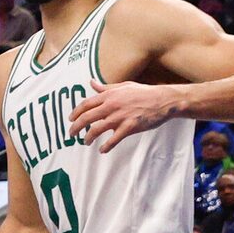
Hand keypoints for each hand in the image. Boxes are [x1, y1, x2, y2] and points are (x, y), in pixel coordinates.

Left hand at [69, 80, 183, 152]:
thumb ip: (105, 87)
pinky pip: (113, 139)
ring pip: (96, 129)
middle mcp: (111, 106)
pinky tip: (102, 150)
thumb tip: (91, 82)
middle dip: (76, 127)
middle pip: (86, 118)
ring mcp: (120, 117)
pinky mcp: (129, 127)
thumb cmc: (143, 92)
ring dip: (88, 137)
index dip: (75, 113)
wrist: (163, 100)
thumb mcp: (123, 86)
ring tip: (85, 142)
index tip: (70, 119)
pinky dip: (106, 146)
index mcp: (109, 95)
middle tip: (71, 133)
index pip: (86, 104)